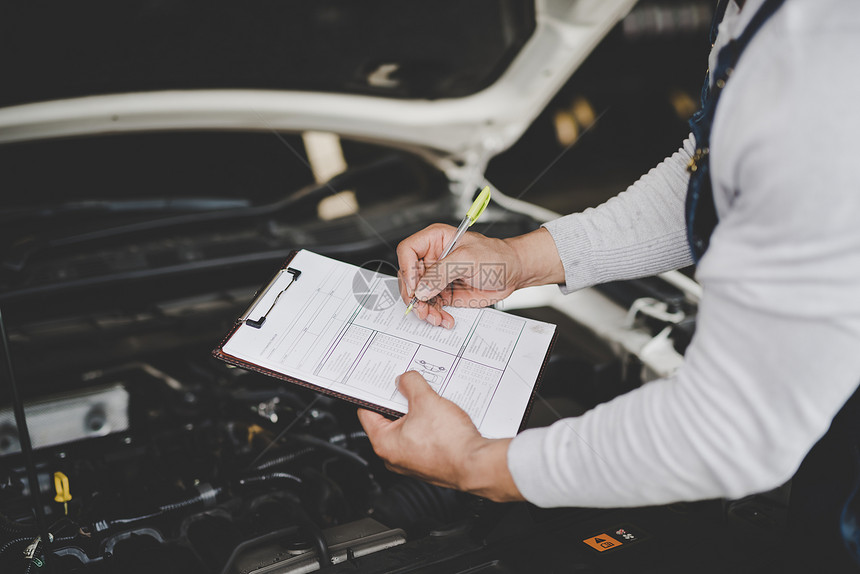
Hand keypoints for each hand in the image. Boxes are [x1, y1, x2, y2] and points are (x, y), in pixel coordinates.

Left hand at [357, 371, 522, 501]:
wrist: (476, 464)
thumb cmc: (449, 443)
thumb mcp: (426, 400)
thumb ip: (411, 384)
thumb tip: (405, 379)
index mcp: (384, 443)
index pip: (367, 411)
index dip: (375, 393)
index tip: (384, 383)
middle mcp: (394, 457)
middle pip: (389, 419)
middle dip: (401, 402)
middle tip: (412, 388)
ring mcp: (412, 462)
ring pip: (408, 428)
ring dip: (418, 413)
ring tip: (430, 402)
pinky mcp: (429, 462)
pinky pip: (422, 438)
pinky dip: (429, 425)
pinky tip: (441, 417)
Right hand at [396, 225, 563, 327]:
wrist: (513, 273)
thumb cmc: (497, 256)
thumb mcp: (468, 259)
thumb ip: (442, 273)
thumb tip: (422, 289)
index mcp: (435, 240)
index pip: (408, 250)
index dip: (407, 270)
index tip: (415, 287)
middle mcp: (432, 259)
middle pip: (408, 277)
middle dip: (414, 296)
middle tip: (421, 308)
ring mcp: (437, 277)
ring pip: (418, 295)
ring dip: (424, 310)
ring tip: (436, 317)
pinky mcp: (444, 293)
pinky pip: (431, 306)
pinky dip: (435, 315)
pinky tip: (444, 319)